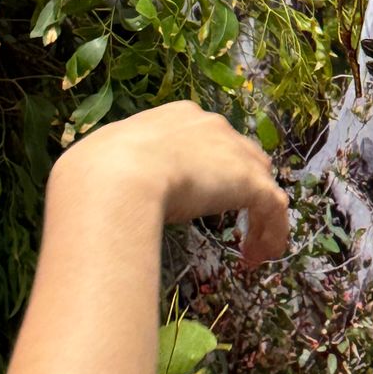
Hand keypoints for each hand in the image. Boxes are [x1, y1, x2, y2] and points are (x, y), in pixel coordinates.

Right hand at [55, 102, 288, 264]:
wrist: (114, 177)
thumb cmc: (99, 170)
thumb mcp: (107, 160)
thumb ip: (122, 168)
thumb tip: (107, 187)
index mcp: (178, 118)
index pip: (209, 139)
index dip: (211, 167)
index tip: (201, 195)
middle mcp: (212, 127)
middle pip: (243, 156)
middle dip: (242, 187)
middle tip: (232, 221)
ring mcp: (235, 153)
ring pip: (262, 183)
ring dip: (259, 215)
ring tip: (250, 249)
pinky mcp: (249, 182)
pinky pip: (273, 207)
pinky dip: (272, 231)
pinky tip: (259, 255)